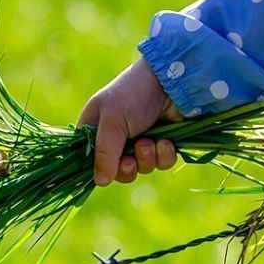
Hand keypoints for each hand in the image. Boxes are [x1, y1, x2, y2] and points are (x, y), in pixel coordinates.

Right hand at [77, 58, 180, 185]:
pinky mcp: (162, 143)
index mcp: (95, 128)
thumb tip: (99, 182)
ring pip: (140, 169)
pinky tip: (165, 142)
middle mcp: (116, 137)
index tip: (107, 169)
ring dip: (146, 159)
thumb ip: (104, 154)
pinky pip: (160, 163)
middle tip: (130, 159)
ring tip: (150, 142)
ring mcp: (140, 140)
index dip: (98, 168)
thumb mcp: (112, 122)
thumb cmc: (134, 94)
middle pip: (116, 170)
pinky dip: (163, 156)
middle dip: (126, 168)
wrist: (173, 80)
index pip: (89, 159)